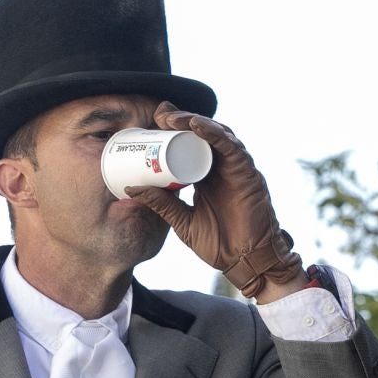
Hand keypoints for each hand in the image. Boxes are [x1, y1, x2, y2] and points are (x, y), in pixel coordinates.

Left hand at [127, 102, 306, 300]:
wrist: (245, 262)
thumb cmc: (219, 244)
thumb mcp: (182, 221)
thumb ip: (161, 204)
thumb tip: (130, 189)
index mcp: (207, 175)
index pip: (191, 145)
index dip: (175, 130)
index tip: (153, 121)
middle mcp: (222, 167)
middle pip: (203, 134)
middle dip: (182, 120)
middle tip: (160, 115)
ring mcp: (236, 168)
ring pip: (216, 135)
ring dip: (194, 122)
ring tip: (172, 118)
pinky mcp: (247, 174)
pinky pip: (232, 148)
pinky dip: (215, 134)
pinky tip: (198, 126)